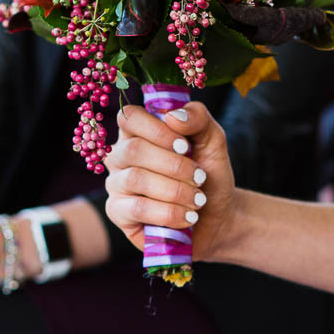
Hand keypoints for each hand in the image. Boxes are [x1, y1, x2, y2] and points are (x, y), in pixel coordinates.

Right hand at [104, 103, 236, 258]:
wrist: (217, 215)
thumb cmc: (208, 174)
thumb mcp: (212, 139)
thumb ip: (198, 117)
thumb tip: (173, 117)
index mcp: (138, 132)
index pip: (129, 118)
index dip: (157, 130)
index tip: (185, 146)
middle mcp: (121, 156)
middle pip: (134, 149)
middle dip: (174, 165)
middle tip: (199, 177)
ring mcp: (116, 184)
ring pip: (136, 179)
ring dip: (175, 190)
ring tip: (198, 199)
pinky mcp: (118, 213)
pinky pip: (137, 209)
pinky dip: (168, 212)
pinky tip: (187, 217)